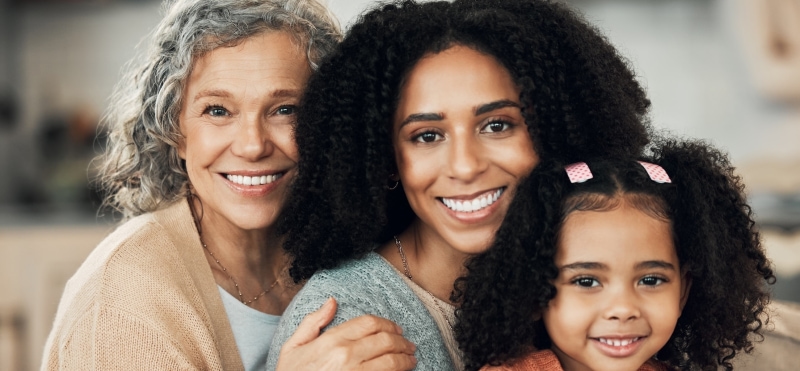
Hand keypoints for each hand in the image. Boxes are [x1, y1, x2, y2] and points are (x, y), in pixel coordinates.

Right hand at [275, 297, 417, 370]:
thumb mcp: (292, 348)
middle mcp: (345, 356)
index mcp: (330, 341)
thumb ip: (312, 323)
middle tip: (409, 344)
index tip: (395, 329)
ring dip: (405, 359)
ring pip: (390, 361)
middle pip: (385, 340)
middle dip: (401, 341)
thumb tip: (332, 301)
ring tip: (411, 359)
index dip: (386, 324)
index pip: (368, 323)